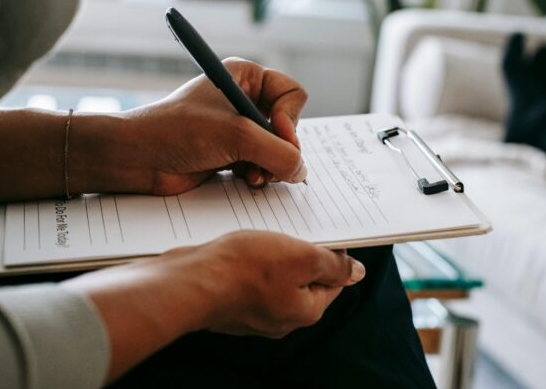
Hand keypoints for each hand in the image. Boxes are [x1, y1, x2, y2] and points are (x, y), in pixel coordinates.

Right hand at [65, 230, 365, 381]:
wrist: (188, 282)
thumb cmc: (244, 269)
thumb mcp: (302, 257)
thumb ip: (334, 265)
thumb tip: (357, 272)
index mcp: (305, 311)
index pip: (334, 280)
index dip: (333, 253)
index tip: (324, 231)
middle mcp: (281, 318)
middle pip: (304, 279)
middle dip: (301, 252)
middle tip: (292, 228)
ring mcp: (254, 313)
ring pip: (276, 277)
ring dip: (274, 254)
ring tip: (264, 234)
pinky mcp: (231, 303)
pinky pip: (250, 279)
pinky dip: (250, 261)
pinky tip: (242, 246)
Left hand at [102, 58, 307, 194]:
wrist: (137, 158)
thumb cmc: (177, 131)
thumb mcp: (236, 136)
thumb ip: (278, 152)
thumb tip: (301, 171)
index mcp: (246, 76)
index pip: (293, 94)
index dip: (291, 118)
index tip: (279, 136)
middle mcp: (245, 98)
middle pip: (288, 125)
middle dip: (280, 148)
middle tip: (268, 164)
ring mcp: (238, 127)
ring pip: (277, 148)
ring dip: (270, 165)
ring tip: (254, 176)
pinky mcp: (231, 152)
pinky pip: (263, 163)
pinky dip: (260, 174)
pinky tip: (246, 180)